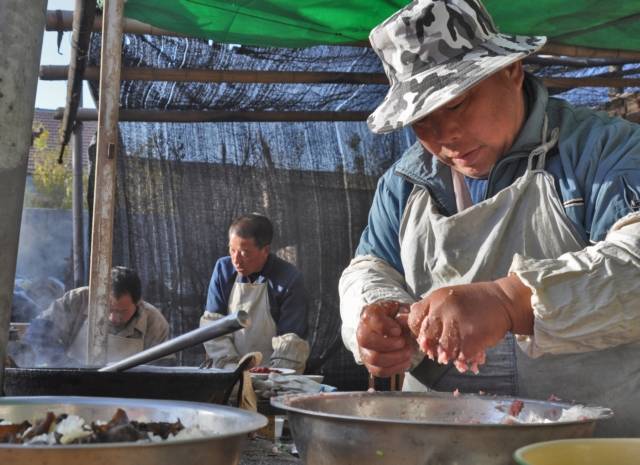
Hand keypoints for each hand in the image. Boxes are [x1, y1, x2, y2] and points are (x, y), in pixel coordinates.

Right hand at [356, 300, 414, 377]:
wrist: (387, 325)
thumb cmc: (393, 316)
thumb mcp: (398, 308)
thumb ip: (403, 313)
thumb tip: (408, 321)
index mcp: (369, 315)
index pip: (370, 320)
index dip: (385, 327)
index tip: (398, 330)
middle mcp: (362, 332)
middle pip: (366, 340)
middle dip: (389, 344)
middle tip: (403, 342)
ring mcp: (364, 349)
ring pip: (373, 359)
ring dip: (395, 358)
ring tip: (408, 352)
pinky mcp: (370, 363)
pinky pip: (379, 371)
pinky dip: (395, 369)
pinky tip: (405, 362)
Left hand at [408, 276, 532, 371]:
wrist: (504, 300)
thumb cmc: (475, 301)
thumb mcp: (449, 297)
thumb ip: (431, 309)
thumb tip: (409, 321)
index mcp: (436, 298)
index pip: (413, 319)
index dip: (418, 332)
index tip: (428, 337)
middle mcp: (443, 308)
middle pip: (426, 336)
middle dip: (432, 346)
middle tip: (442, 349)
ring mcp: (457, 323)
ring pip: (442, 349)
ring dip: (449, 355)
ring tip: (456, 353)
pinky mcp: (471, 337)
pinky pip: (460, 356)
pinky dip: (464, 360)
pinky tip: (470, 356)